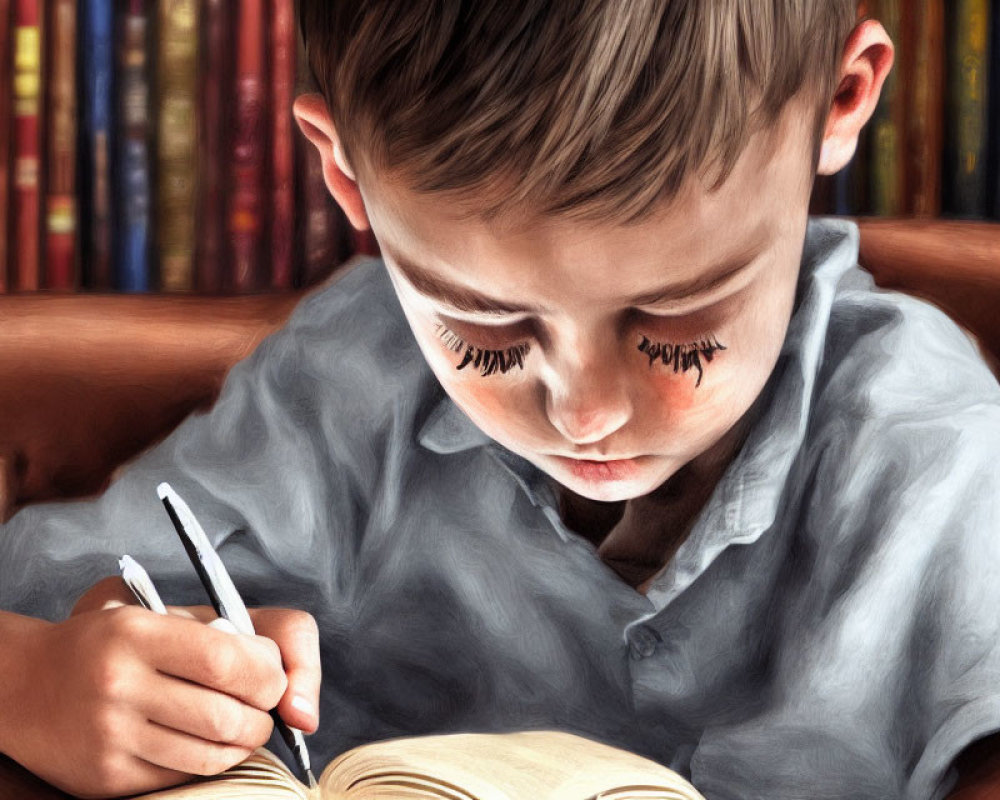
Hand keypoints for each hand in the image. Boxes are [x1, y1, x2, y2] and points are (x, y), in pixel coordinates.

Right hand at [5, 578, 319, 798]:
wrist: (25, 682)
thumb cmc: (116, 644)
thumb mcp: (164, 618)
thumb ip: (236, 639)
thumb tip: (300, 704)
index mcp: (138, 633)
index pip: (228, 660)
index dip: (268, 674)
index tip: (272, 677)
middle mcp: (119, 683)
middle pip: (227, 716)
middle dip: (263, 716)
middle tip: (262, 707)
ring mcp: (109, 735)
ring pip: (211, 755)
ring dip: (242, 744)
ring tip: (239, 725)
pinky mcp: (105, 777)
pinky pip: (181, 776)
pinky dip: (206, 763)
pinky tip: (200, 742)